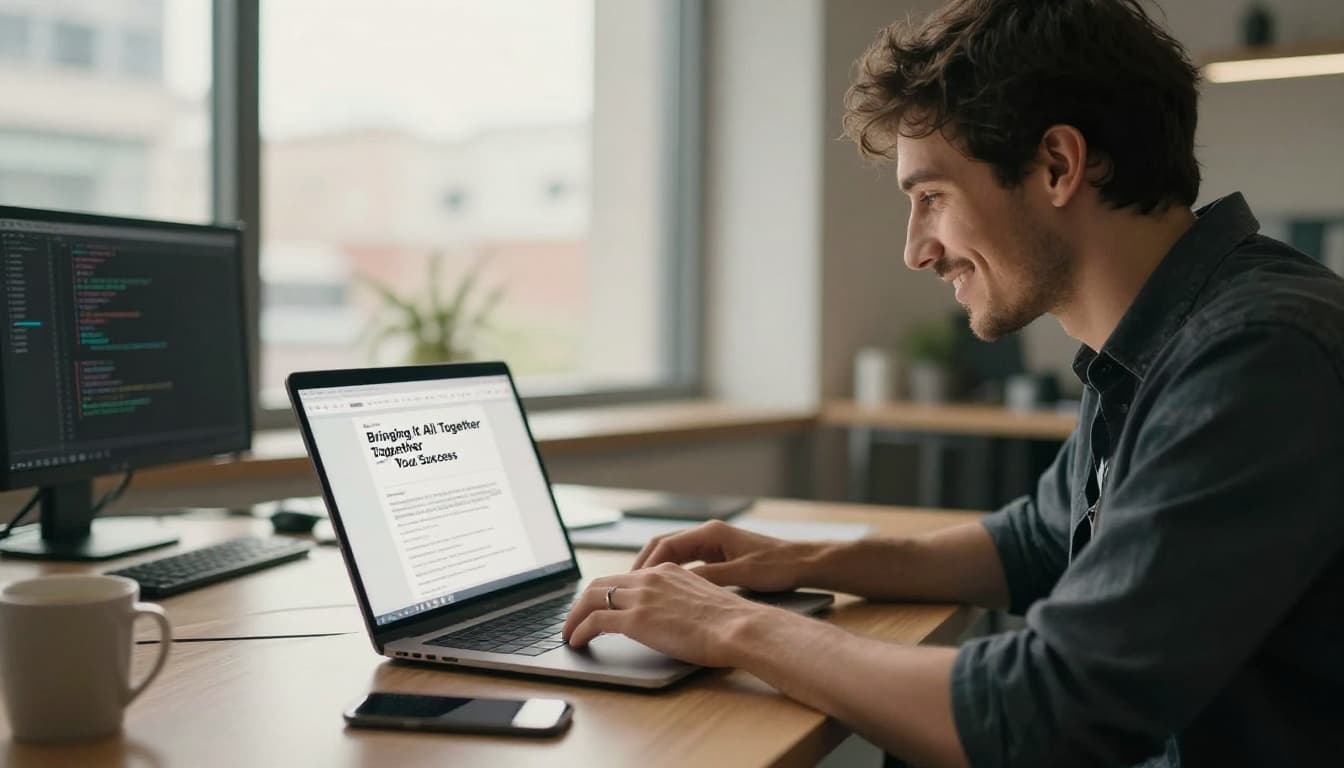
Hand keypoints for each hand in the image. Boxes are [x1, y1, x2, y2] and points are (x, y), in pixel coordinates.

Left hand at [561, 563, 783, 666]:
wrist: (739, 627)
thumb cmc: (731, 622)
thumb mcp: (701, 599)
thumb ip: (680, 600)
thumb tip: (669, 616)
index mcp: (666, 570)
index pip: (624, 577)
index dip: (604, 592)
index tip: (596, 606)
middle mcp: (650, 578)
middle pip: (600, 582)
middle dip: (581, 602)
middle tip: (574, 619)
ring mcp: (641, 597)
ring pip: (591, 598)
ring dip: (574, 617)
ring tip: (569, 633)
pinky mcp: (636, 620)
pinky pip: (595, 621)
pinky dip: (579, 630)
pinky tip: (577, 642)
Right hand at [632, 519, 822, 591]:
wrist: (805, 563)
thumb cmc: (777, 566)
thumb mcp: (741, 574)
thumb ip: (709, 576)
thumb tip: (678, 583)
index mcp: (711, 533)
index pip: (665, 544)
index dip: (645, 565)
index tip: (632, 584)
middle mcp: (709, 534)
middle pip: (664, 545)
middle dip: (643, 565)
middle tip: (625, 587)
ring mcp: (714, 543)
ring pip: (673, 554)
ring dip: (655, 570)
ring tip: (639, 591)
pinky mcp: (720, 554)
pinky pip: (686, 562)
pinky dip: (671, 574)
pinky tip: (665, 591)